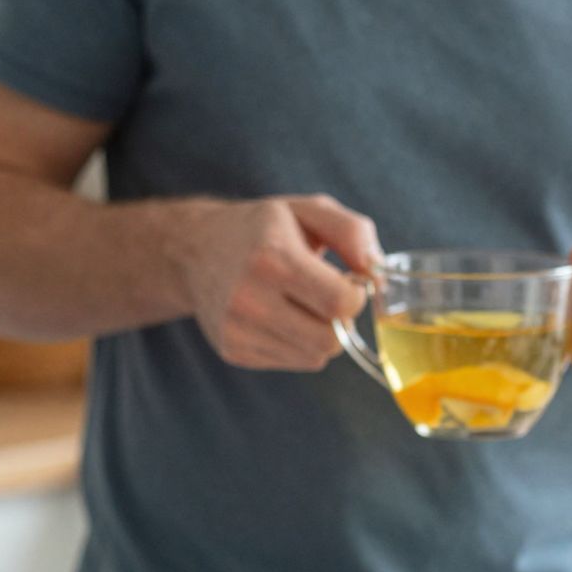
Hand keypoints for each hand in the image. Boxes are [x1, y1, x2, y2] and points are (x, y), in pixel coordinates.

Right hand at [183, 194, 382, 370]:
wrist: (195, 250)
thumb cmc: (262, 228)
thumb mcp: (308, 210)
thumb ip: (352, 232)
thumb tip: (376, 276)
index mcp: (272, 257)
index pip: (339, 303)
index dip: (356, 296)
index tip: (347, 282)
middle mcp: (249, 299)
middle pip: (329, 340)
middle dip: (340, 321)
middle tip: (327, 297)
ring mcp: (237, 330)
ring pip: (314, 357)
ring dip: (320, 334)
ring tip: (300, 304)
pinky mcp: (233, 351)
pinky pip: (292, 362)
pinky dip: (298, 343)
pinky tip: (280, 317)